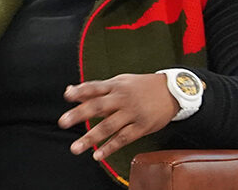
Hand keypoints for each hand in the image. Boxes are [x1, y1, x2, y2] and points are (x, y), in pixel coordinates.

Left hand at [59, 73, 180, 159]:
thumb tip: (69, 92)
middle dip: (80, 114)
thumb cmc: (142, 87)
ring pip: (109, 126)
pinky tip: (98, 155)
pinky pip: (123, 138)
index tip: (67, 96)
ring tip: (75, 148)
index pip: (95, 87)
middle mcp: (123, 98)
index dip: (80, 91)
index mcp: (116, 85)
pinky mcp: (142, 126)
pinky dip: (110, 147)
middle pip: (98, 106)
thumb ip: (95, 89)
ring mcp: (133, 113)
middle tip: (63, 122)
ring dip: (91, 137)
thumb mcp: (120, 82)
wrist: (173, 91)